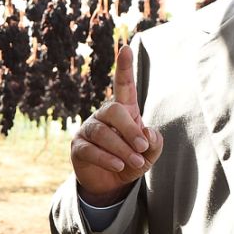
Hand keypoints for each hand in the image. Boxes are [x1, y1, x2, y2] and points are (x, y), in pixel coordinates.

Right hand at [70, 45, 162, 205]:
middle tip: (142, 147)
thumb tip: (147, 132)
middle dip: (130, 129)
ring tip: (135, 162)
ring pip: (104, 133)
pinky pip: (92, 149)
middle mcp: (103, 115)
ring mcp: (88, 129)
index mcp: (123, 111)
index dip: (124, 68)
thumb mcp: (149, 154)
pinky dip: (108, 159)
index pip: (123, 86)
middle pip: (114, 111)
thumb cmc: (132, 161)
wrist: (111, 184)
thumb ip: (154, 143)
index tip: (125, 49)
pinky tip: (119, 166)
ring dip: (122, 149)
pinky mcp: (79, 146)